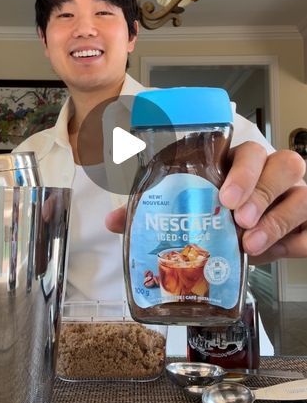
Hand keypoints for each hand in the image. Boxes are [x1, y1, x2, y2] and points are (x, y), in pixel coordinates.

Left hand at [105, 143, 306, 264]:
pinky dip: (300, 241)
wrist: (255, 244)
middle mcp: (274, 177)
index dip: (242, 170)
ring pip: (303, 196)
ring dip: (278, 220)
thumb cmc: (222, 220)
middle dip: (261, 191)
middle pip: (285, 165)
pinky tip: (282, 252)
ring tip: (252, 243)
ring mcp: (295, 199)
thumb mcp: (194, 213)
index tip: (225, 196)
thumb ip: (157, 212)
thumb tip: (114, 221)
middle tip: (239, 219)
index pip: (251, 151)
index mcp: (243, 165)